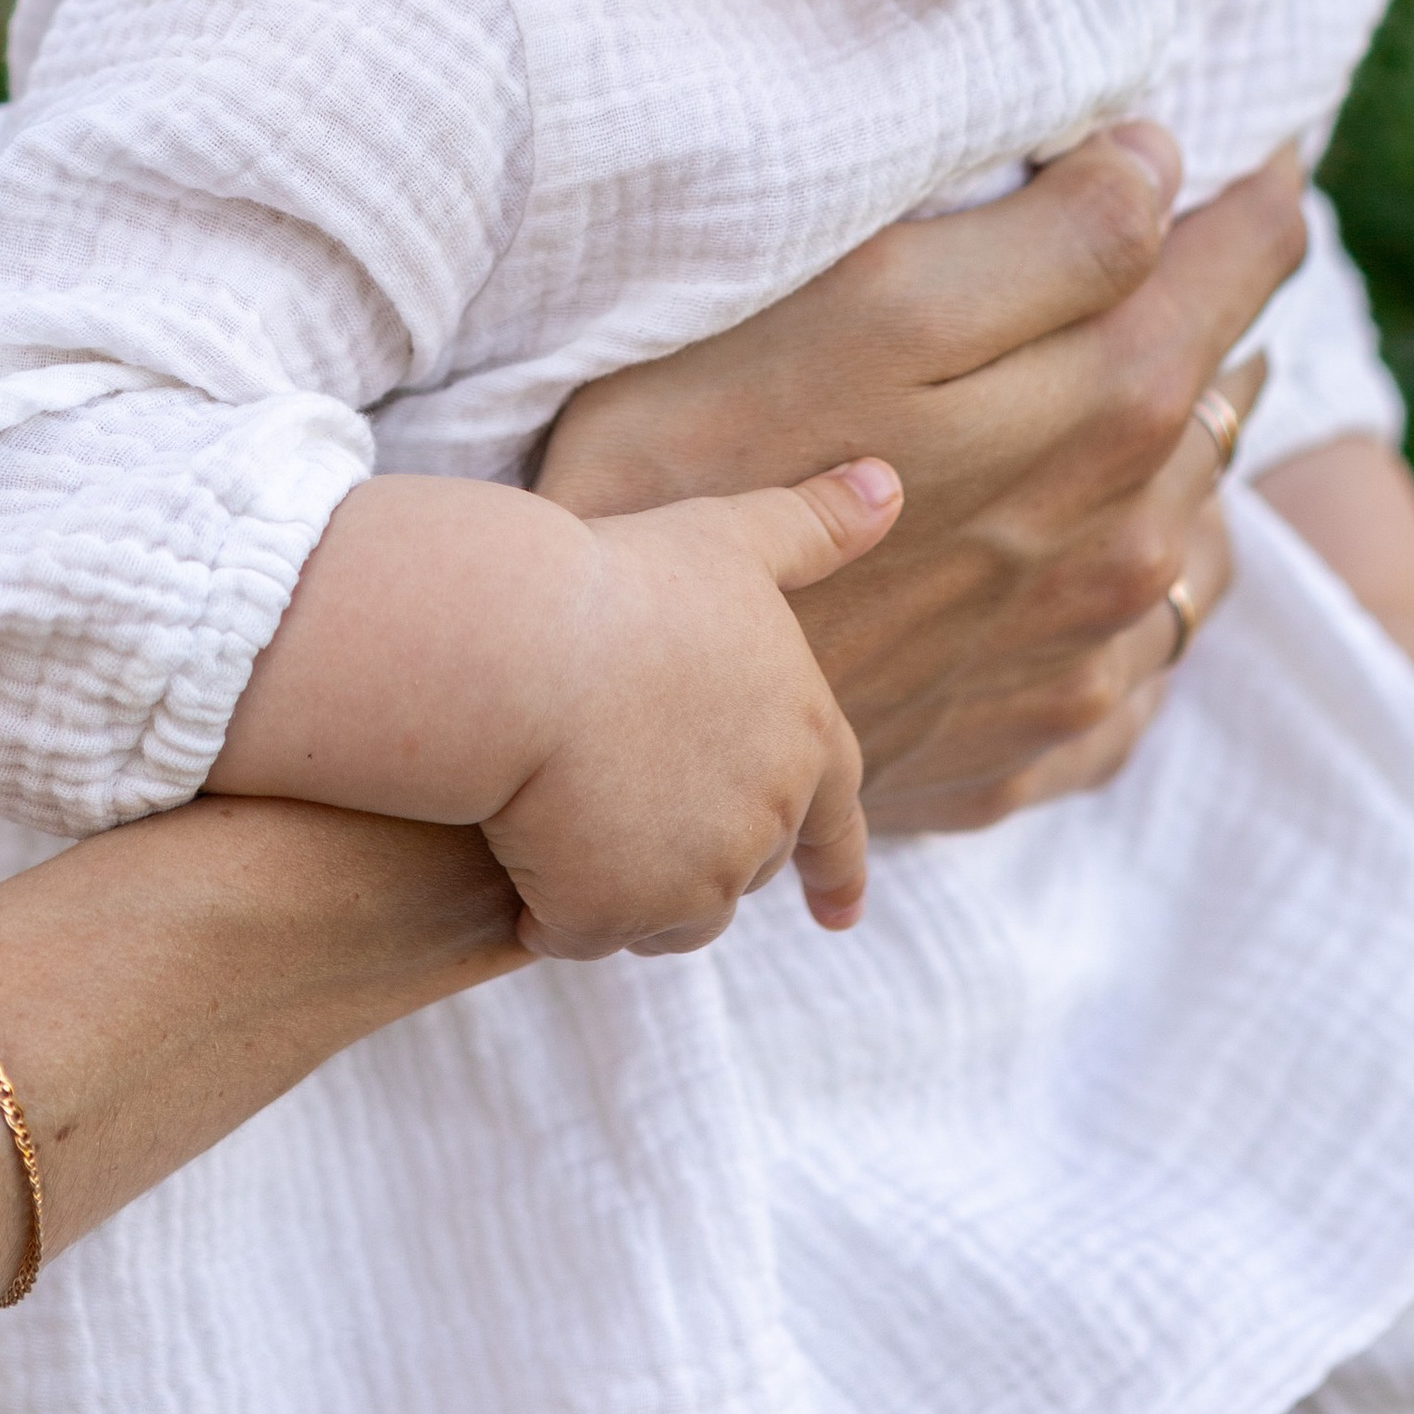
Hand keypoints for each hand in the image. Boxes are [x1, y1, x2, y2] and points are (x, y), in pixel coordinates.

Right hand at [211, 461, 899, 956]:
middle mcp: (768, 816)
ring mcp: (697, 874)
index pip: (836, 814)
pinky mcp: (618, 912)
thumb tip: (890, 481)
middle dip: (690, 847)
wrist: (524, 647)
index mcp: (804, 735)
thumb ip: (814, 525)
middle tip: (619, 803)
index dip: (836, 865)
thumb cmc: (622, 580)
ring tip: (569, 840)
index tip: (839, 916)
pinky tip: (523, 875)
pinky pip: (585, 932)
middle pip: (739, 864)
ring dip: (628, 892)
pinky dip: (560, 915)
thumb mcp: (729, 537)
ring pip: (667, 914)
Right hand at [542, 131, 1305, 829]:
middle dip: (1210, 312)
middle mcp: (1132, 541)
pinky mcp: (1040, 742)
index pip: (1247, 261)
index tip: (1249, 145)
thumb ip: (1053, 236)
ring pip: (1195, 522)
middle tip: (1175, 249)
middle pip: (1226, 389)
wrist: (605, 699)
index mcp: (1113, 406)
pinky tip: (1067, 556)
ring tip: (1114, 401)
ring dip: (1177, 453)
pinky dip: (1130, 589)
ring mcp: (1091, 656)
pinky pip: (1143, 653)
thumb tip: (1169, 165)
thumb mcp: (870, 299)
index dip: (1256, 191)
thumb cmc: (706, 460)